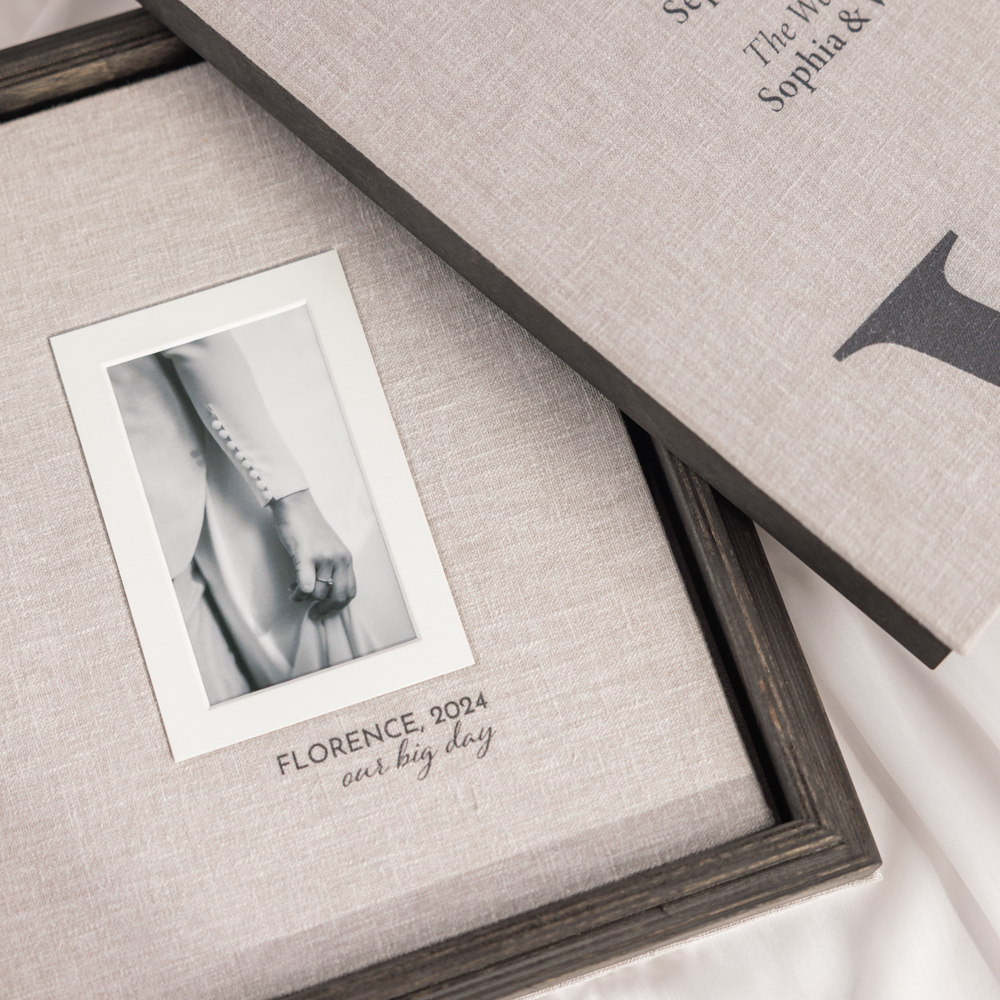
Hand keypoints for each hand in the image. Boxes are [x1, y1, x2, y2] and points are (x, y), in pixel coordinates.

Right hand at [269, 489, 355, 617]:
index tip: (325, 610)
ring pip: (318, 593)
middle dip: (324, 609)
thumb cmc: (309, 528)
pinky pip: (306, 586)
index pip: (350, 591)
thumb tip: (324, 594)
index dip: (338, 605)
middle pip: (338, 596)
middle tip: (312, 612)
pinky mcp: (306, 555)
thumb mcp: (330, 548)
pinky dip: (298, 594)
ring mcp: (323, 557)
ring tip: (295, 591)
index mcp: (346, 558)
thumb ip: (332, 568)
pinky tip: (292, 590)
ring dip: (304, 599)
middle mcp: (338, 558)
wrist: (295, 506)